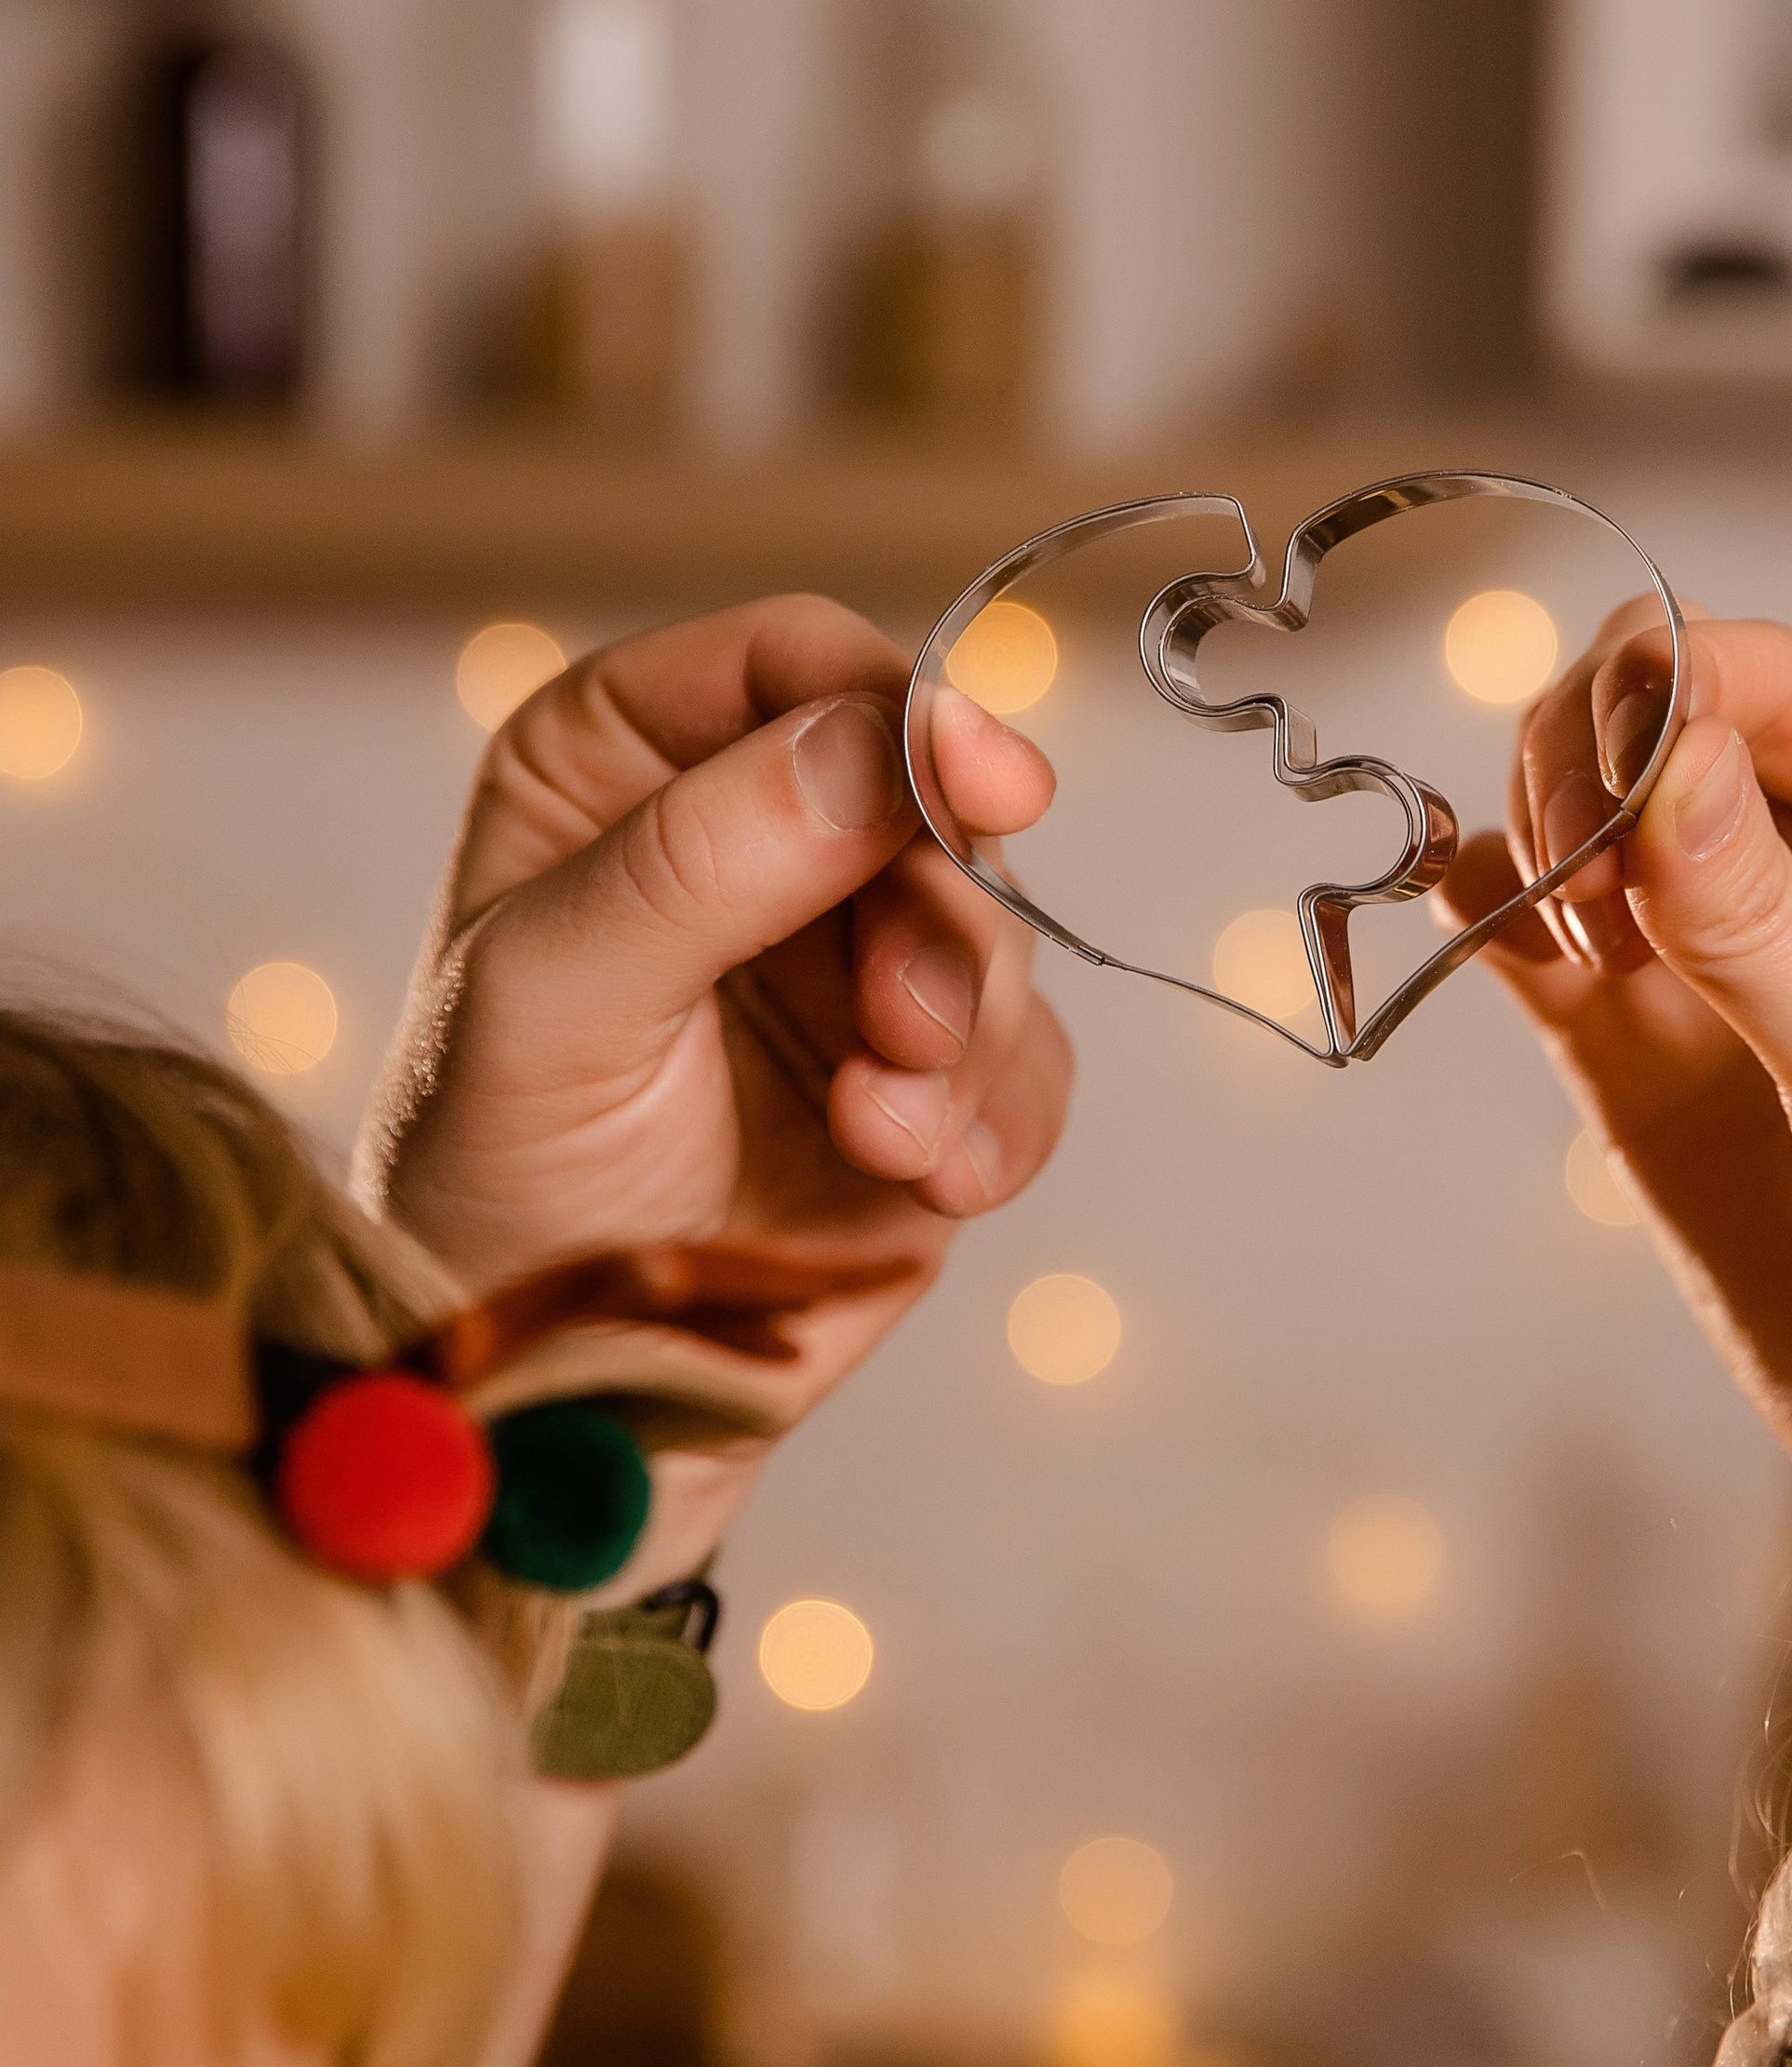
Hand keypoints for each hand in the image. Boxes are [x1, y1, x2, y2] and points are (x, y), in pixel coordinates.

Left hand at [357, 596, 1070, 1443]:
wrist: (554, 1404)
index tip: (982, 785)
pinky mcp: (925, 1081)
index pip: (793, 662)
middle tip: (903, 1030)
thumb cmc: (486, 1186)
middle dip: (939, 916)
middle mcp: (746, 834)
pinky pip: (1029, 1060)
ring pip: (996, 927)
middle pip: (929, 793)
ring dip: (960, 1037)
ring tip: (879, 1138)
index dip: (900, 705)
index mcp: (623, 764)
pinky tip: (927, 1183)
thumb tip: (871, 743)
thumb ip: (697, 863)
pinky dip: (995, 1122)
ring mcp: (847, 959)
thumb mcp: (549, 1004)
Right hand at [1439, 612, 1791, 1544]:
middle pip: (1652, 700)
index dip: (1658, 700)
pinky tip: (1486, 935)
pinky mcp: (1642, 1021)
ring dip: (1533, 833)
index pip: (1765, 674)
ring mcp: (1724, 932)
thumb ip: (1764, 926)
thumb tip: (1660, 751)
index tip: (1599, 808)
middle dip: (1579, 761)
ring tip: (1576, 960)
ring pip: (1578, 787)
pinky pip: (1530, 910)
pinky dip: (1481, 898)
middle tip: (1584, 903)